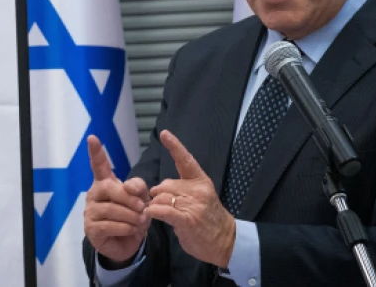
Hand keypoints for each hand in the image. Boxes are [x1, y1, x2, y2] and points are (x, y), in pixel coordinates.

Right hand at [84, 134, 150, 266]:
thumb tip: (130, 188)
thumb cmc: (132, 216)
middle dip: (130, 198)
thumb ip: (138, 189)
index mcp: (105, 183)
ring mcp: (90, 211)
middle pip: (111, 188)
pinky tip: (131, 230)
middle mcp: (94, 194)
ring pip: (112, 209)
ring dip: (131, 216)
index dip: (96, 152)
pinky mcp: (91, 229)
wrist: (127, 243)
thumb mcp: (141, 200)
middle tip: (143, 208)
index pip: (99, 165)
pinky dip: (125, 228)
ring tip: (140, 222)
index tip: (92, 137)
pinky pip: (109, 225)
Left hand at [146, 130, 235, 268]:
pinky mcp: (187, 220)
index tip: (165, 133)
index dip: (174, 146)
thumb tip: (157, 189)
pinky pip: (164, 210)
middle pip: (165, 185)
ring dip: (155, 206)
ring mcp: (194, 205)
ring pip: (162, 198)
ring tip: (161, 215)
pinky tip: (151, 213)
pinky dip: (154, 211)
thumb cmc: (208, 219)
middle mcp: (198, 190)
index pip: (186, 160)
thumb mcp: (200, 197)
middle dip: (158, 195)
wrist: (225, 241)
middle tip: (160, 206)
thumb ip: (181, 189)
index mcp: (201, 181)